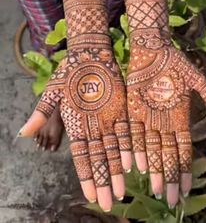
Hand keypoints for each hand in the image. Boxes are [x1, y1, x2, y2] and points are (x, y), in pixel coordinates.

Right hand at [19, 48, 131, 210]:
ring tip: (121, 190)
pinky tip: (132, 163)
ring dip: (117, 169)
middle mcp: (93, 127)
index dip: (86, 177)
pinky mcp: (121, 109)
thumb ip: (42, 113)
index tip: (90, 197)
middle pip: (99, 158)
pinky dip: (128, 146)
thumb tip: (23, 133)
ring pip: (113, 149)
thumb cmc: (69, 73)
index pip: (81, 157)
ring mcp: (108, 119)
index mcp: (76, 126)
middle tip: (109, 202)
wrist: (90, 54)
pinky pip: (126, 130)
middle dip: (103, 180)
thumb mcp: (53, 93)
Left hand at [127, 32, 205, 206]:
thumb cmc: (174, 62)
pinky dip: (134, 148)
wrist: (152, 48)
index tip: (186, 187)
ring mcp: (148, 117)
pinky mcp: (133, 109)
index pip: (183, 149)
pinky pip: (133, 132)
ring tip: (155, 188)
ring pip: (150, 148)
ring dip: (153, 168)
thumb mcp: (194, 79)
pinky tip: (136, 165)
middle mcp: (163, 121)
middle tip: (170, 198)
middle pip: (167, 154)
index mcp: (179, 117)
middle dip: (169, 176)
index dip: (184, 168)